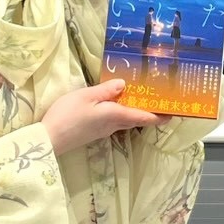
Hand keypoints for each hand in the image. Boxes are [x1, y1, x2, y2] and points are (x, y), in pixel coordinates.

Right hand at [42, 81, 160, 156]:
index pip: (144, 117)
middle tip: (160, 98)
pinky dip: (122, 112)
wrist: (49, 139)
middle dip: (150, 111)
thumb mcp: (87, 96)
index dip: (160, 116)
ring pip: (126, 120)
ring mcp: (104, 130)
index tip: (174, 112)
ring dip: (136, 111)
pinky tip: (117, 103)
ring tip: (141, 97)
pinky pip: (115, 121)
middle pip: (137, 119)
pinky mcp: (95, 131)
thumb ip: (106, 90)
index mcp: (116, 116)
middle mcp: (114, 125)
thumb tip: (125, 85)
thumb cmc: (68, 115)